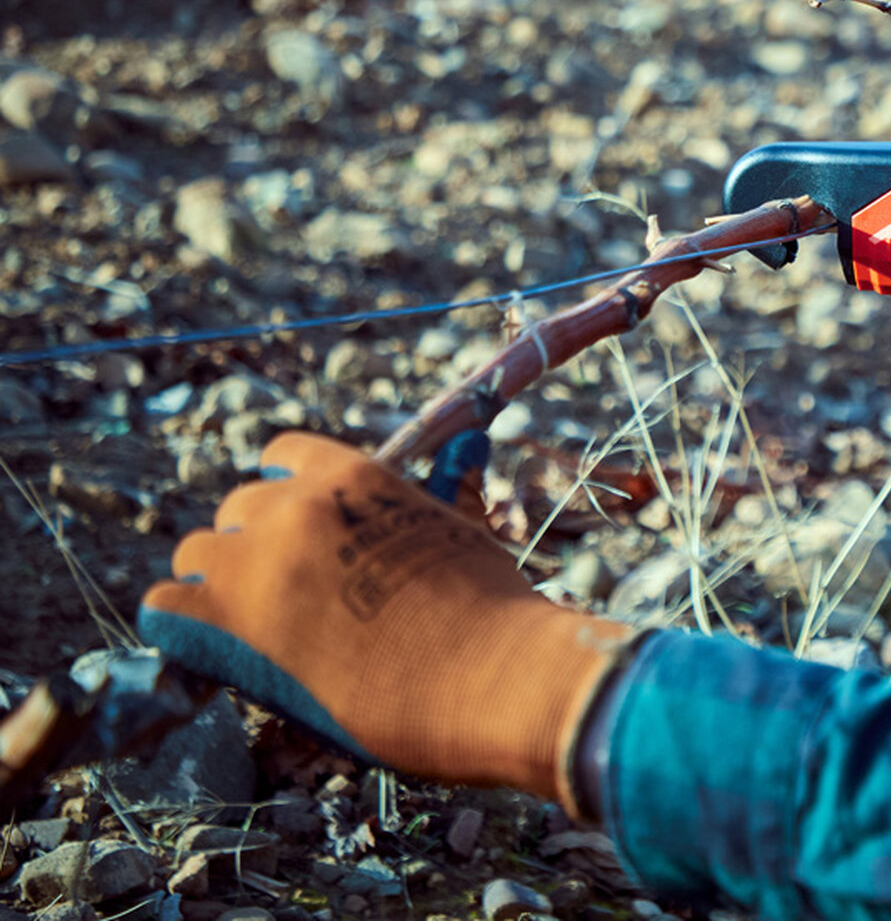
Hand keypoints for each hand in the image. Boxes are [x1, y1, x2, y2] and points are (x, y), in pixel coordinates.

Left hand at [139, 433, 631, 815]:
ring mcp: (257, 562)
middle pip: (238, 510)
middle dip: (256, 549)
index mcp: (353, 476)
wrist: (496, 675)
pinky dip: (182, 628)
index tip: (301, 537)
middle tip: (289, 599)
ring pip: (198, 555)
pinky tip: (218, 654)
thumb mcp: (468, 532)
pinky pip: (164, 607)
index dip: (288, 498)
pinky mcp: (227, 624)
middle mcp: (296, 506)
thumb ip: (448, 491)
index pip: (283, 457)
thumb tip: (469, 445)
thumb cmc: (496, 613)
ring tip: (258, 632)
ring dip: (220, 588)